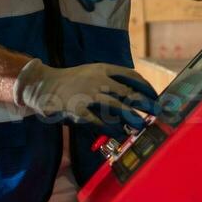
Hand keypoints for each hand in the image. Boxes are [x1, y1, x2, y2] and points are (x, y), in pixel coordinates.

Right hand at [14, 59, 159, 138]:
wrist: (44, 84)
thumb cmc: (72, 80)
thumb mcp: (92, 73)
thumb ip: (110, 81)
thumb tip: (133, 94)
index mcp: (102, 69)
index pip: (130, 76)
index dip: (145, 87)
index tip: (155, 96)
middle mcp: (97, 80)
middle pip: (127, 91)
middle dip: (144, 103)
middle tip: (156, 111)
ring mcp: (87, 94)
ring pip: (115, 106)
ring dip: (130, 116)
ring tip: (140, 125)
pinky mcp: (78, 108)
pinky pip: (97, 120)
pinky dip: (109, 128)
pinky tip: (118, 133)